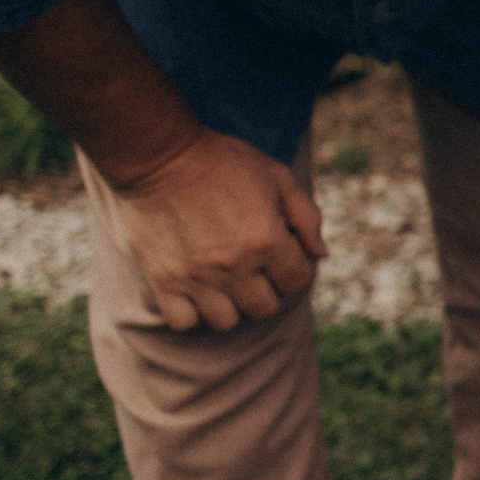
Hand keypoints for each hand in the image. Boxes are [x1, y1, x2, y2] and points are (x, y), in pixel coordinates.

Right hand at [106, 127, 325, 331]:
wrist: (158, 157)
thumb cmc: (223, 162)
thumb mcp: (278, 177)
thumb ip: (307, 217)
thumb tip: (321, 255)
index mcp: (267, 240)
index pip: (297, 281)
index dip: (295, 268)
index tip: (282, 253)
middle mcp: (234, 266)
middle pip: (265, 308)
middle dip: (267, 289)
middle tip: (255, 268)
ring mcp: (196, 277)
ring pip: (226, 322)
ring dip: (231, 305)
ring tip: (225, 281)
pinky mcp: (163, 281)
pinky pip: (184, 322)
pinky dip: (192, 313)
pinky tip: (196, 291)